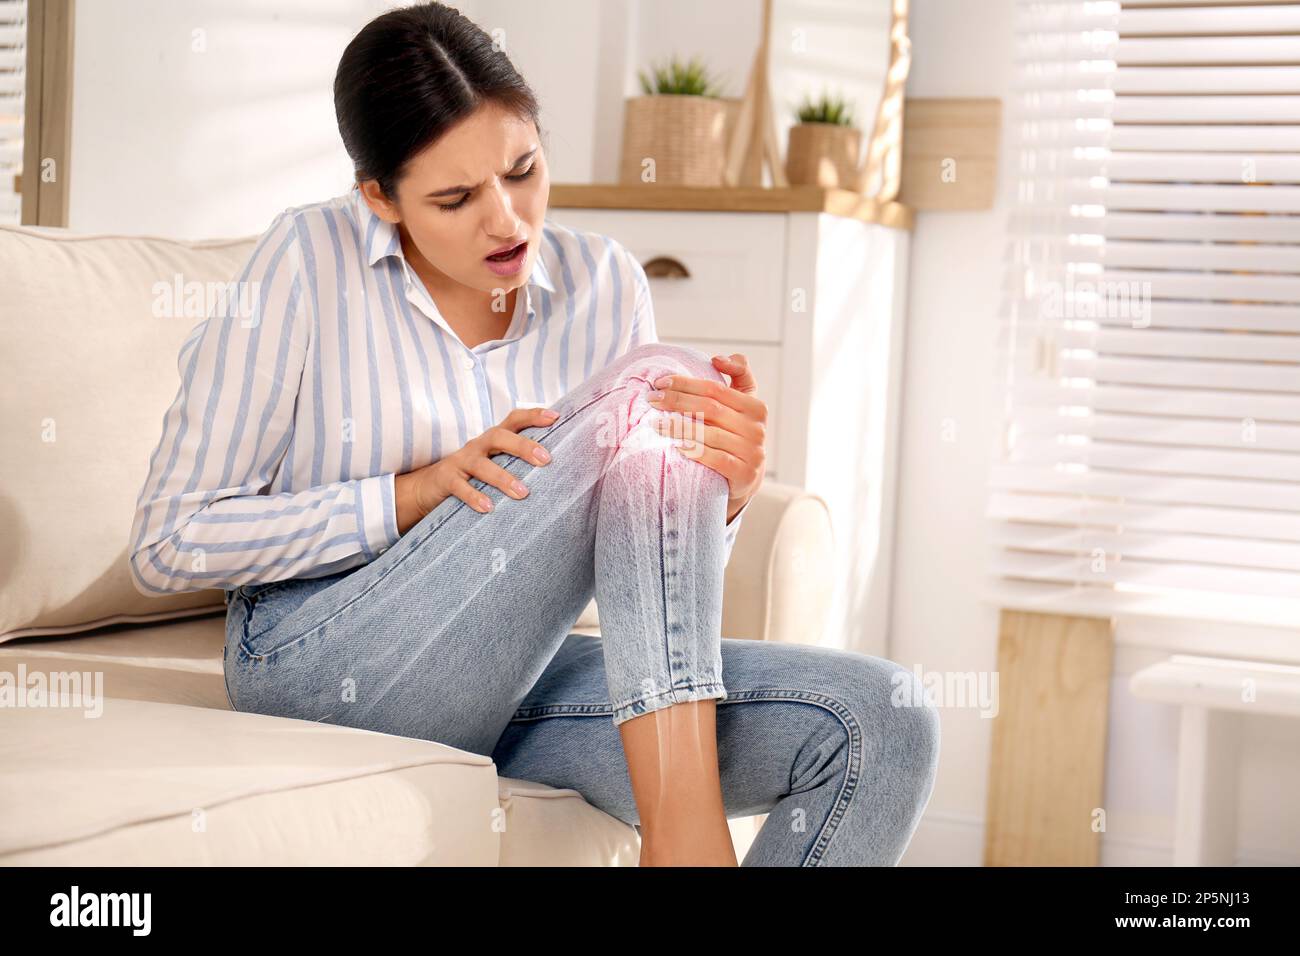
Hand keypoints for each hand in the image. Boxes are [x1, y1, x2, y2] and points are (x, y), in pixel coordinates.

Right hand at [395, 406, 557, 531]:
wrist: (429, 487)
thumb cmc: (473, 475)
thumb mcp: (494, 463)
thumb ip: (518, 462)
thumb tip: (557, 470)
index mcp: (492, 440)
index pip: (513, 420)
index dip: (533, 415)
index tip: (555, 417)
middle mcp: (477, 446)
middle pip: (499, 437)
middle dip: (523, 446)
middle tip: (545, 460)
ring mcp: (460, 461)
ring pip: (482, 465)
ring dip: (503, 478)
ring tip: (522, 493)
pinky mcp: (446, 479)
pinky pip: (459, 486)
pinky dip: (473, 496)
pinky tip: (488, 507)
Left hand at [647, 353, 765, 521]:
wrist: (745, 477)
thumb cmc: (735, 434)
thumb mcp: (741, 404)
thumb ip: (738, 374)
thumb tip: (718, 358)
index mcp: (756, 407)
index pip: (715, 389)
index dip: (686, 383)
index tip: (660, 382)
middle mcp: (757, 428)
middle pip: (710, 408)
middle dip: (677, 401)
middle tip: (651, 400)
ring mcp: (753, 452)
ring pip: (710, 434)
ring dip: (679, 427)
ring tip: (655, 423)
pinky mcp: (745, 474)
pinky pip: (716, 459)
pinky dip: (695, 451)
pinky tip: (676, 447)